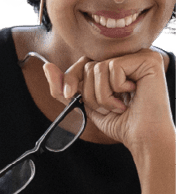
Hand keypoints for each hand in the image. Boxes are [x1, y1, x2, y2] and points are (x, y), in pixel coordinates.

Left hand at [42, 48, 174, 153]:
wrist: (142, 138)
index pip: (83, 62)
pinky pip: (113, 67)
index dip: (71, 78)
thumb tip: (46, 66)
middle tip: (108, 107)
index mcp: (116, 64)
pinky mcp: (148, 59)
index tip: (68, 94)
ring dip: (103, 95)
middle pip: (88, 64)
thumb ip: (66, 87)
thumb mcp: (86, 103)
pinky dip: (116, 89)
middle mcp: (128, 56)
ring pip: (98, 67)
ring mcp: (139, 55)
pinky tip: (131, 97)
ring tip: (120, 105)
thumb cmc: (121, 122)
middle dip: (90, 93)